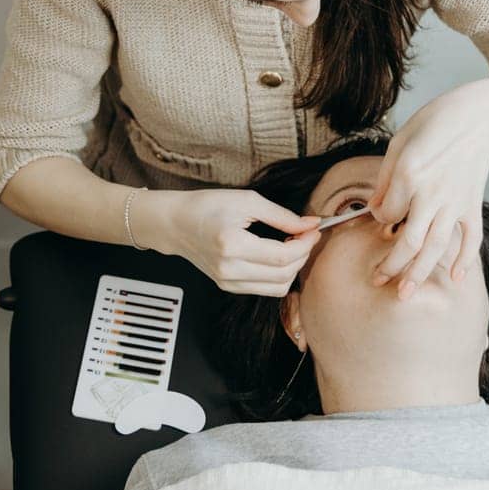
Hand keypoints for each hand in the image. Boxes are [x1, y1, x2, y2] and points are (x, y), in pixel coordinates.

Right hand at [138, 188, 320, 295]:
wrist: (175, 223)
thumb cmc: (207, 206)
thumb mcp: (247, 201)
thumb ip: (282, 216)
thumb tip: (311, 224)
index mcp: (232, 245)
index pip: (282, 256)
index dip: (305, 244)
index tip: (314, 229)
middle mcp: (229, 270)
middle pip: (283, 275)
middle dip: (303, 255)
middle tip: (306, 235)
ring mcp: (227, 282)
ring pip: (277, 287)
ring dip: (293, 268)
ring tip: (293, 245)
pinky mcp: (227, 286)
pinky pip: (264, 289)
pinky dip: (278, 275)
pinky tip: (278, 255)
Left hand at [368, 78, 488, 297]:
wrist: (475, 116)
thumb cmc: (434, 124)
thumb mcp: (399, 143)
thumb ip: (385, 179)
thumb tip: (375, 207)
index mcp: (409, 176)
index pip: (387, 213)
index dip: (379, 220)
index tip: (380, 219)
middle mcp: (431, 195)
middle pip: (409, 242)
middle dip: (391, 266)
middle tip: (379, 281)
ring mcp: (455, 203)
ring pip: (435, 248)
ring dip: (419, 272)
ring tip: (405, 293)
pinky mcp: (473, 204)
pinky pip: (471, 238)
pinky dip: (465, 260)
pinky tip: (454, 278)